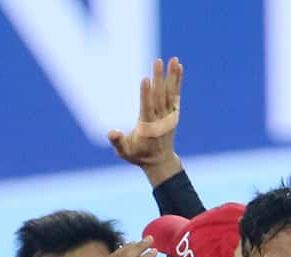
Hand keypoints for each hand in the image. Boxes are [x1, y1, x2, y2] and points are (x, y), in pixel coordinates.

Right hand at [107, 57, 183, 173]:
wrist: (160, 162)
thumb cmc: (138, 155)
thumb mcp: (124, 152)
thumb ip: (118, 142)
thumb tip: (111, 132)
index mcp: (147, 127)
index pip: (147, 108)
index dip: (146, 93)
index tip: (146, 79)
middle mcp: (160, 120)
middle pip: (159, 96)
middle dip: (158, 78)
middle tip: (157, 61)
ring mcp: (168, 116)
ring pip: (170, 93)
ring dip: (171, 76)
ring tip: (174, 59)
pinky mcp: (173, 113)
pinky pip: (175, 94)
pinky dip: (177, 81)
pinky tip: (179, 67)